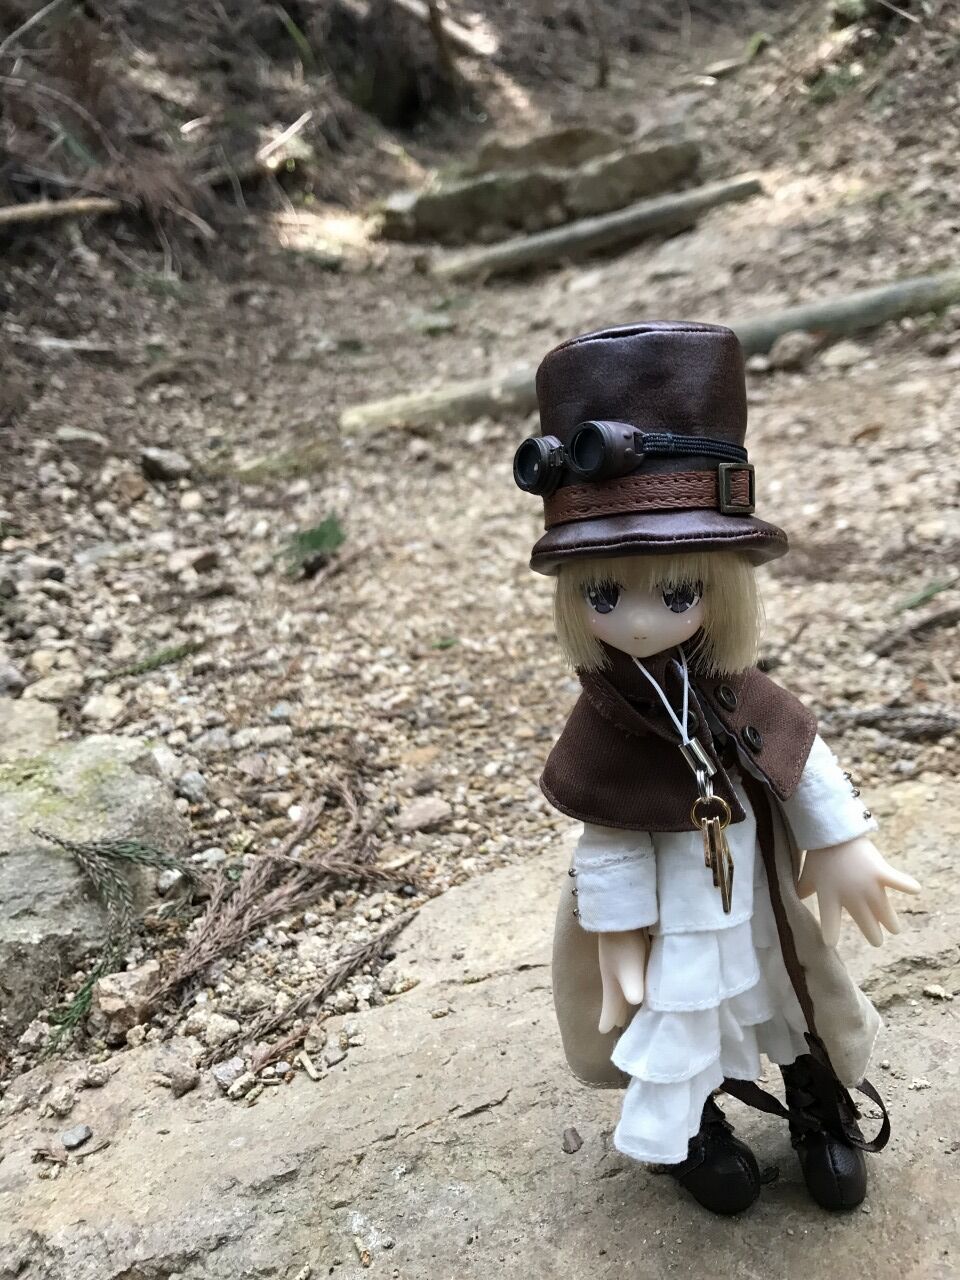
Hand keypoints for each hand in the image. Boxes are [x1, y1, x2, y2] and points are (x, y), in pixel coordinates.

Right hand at [597, 929, 647, 1032]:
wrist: (620, 915)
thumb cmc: (624, 946)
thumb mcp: (629, 970)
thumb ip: (632, 989)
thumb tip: (634, 1004)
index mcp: (612, 985)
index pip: (609, 1007)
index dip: (607, 1019)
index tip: (604, 1032)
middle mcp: (613, 975)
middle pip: (614, 997)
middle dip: (615, 1010)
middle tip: (616, 1023)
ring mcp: (618, 963)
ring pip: (621, 985)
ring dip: (622, 997)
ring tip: (627, 1005)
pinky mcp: (628, 952)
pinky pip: (629, 975)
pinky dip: (631, 983)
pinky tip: (639, 979)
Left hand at [797, 836, 920, 947]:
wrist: (832, 830)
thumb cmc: (818, 854)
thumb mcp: (808, 875)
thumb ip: (804, 889)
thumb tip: (795, 897)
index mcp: (829, 897)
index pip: (829, 922)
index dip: (830, 933)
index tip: (830, 943)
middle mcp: (850, 897)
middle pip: (865, 923)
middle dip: (872, 934)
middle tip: (877, 941)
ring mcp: (867, 886)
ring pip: (883, 912)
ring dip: (890, 922)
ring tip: (894, 929)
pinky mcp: (880, 872)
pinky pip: (896, 881)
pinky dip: (906, 884)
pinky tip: (915, 889)